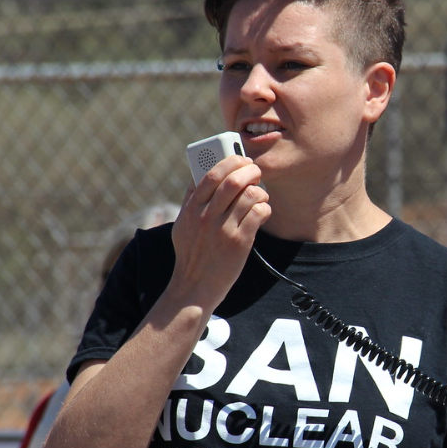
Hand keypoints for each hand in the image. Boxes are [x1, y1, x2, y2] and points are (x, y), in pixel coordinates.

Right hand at [169, 156, 270, 305]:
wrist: (194, 287)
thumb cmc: (190, 256)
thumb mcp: (182, 226)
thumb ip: (190, 202)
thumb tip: (198, 177)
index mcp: (192, 209)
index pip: (210, 174)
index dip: (229, 161)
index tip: (239, 159)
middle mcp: (206, 217)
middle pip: (233, 180)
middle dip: (249, 170)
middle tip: (256, 171)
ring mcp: (223, 229)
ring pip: (249, 195)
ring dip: (260, 190)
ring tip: (260, 195)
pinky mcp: (239, 242)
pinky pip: (259, 213)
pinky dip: (265, 207)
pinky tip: (262, 211)